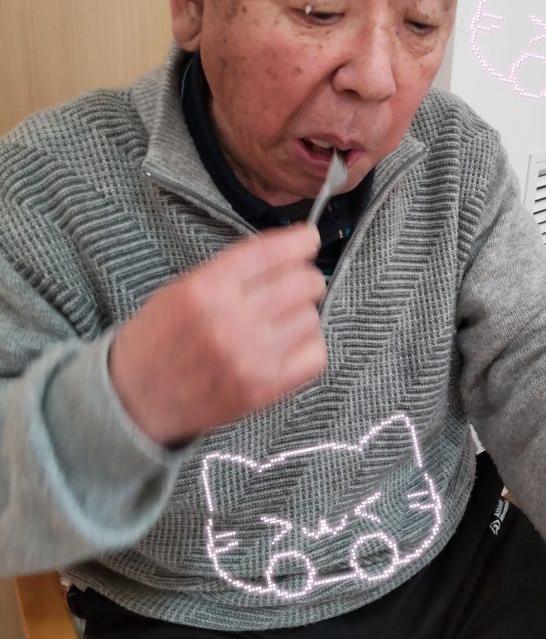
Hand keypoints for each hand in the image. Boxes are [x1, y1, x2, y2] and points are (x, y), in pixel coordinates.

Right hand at [109, 225, 326, 443]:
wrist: (136, 399)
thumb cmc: (159, 340)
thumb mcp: (181, 289)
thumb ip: (233, 270)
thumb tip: (286, 252)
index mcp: (206, 289)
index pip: (270, 253)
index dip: (299, 241)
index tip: (308, 239)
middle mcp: (231, 321)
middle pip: (303, 283)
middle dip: (303, 279)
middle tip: (293, 286)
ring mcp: (251, 357)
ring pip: (311, 318)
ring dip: (301, 315)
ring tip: (278, 323)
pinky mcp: (265, 388)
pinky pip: (315, 356)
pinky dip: (308, 347)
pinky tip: (287, 346)